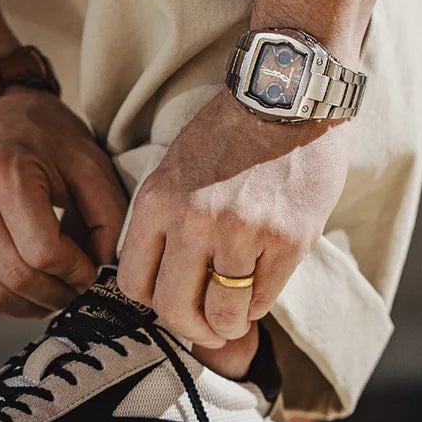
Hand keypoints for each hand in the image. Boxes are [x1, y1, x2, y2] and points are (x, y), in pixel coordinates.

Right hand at [0, 87, 127, 316]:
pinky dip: (9, 299)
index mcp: (4, 171)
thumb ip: (109, 217)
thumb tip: (106, 270)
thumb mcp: (90, 162)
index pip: (41, 250)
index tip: (92, 269)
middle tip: (79, 287)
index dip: (75, 271)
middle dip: (56, 293)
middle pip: (15, 276)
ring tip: (58, 291)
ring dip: (32, 304)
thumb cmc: (45, 132)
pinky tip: (32, 288)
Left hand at [117, 88, 351, 347]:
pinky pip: (264, 300)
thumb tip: (163, 288)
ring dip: (228, 324)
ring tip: (235, 315)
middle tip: (205, 326)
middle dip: (190, 328)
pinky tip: (262, 283)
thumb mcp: (173, 172)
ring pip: (222, 315)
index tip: (171, 300)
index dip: (152, 303)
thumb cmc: (228, 136)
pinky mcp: (288, 240)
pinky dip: (259, 303)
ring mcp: (242, 232)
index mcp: (157, 202)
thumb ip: (162, 226)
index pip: (133, 283)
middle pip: (174, 309)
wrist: (286, 93)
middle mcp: (193, 220)